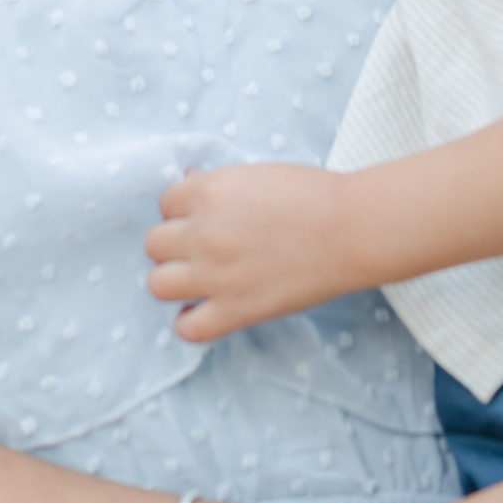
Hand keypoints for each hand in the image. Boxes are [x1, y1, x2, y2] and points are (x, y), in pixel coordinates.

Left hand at [145, 161, 363, 340]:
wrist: (348, 229)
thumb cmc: (310, 194)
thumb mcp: (255, 174)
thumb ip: (217, 184)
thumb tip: (188, 184)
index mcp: (208, 192)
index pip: (166, 202)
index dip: (184, 211)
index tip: (205, 218)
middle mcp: (203, 233)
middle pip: (154, 244)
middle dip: (174, 245)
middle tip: (201, 248)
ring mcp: (215, 275)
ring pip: (158, 284)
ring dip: (175, 281)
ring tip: (199, 280)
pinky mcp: (234, 311)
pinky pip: (187, 328)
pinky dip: (190, 322)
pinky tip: (206, 309)